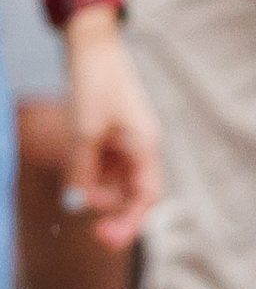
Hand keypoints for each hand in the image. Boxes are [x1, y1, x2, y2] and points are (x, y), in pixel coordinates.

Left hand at [60, 15, 159, 248]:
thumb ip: (81, 171)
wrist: (93, 50)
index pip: (147, 196)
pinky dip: (90, 178)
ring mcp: (126, 143)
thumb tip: (74, 207)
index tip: (104, 238)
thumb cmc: (96, 86)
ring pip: (116, 183)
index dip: (130, 221)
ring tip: (74, 188)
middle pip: (133, 194)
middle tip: (91, 232)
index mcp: (145, 146)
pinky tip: (75, 174)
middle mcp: (141, 148)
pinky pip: (104, 168)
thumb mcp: (85, 131)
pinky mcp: (111, 137)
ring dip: (97, 194)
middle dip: (113, 213)